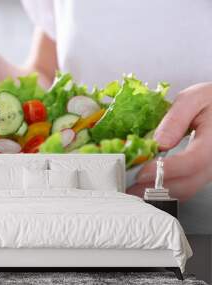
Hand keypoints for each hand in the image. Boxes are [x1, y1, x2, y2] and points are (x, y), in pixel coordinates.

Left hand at [127, 82, 211, 201]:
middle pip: (188, 183)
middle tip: (130, 188)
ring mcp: (210, 169)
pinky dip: (166, 191)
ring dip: (159, 194)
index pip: (193, 161)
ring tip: (133, 190)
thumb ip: (177, 118)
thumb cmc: (210, 100)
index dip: (166, 170)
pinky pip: (187, 187)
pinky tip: (147, 187)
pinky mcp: (203, 173)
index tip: (142, 172)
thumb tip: (159, 142)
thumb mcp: (194, 98)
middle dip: (156, 189)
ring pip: (187, 190)